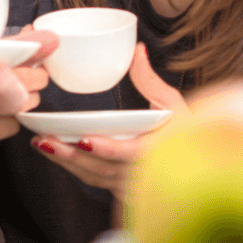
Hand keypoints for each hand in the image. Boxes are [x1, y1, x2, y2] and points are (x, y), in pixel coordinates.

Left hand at [29, 42, 189, 199]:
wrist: (199, 164)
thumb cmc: (188, 132)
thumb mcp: (174, 104)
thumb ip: (150, 80)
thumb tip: (136, 50)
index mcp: (162, 152)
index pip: (131, 155)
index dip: (107, 149)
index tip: (82, 139)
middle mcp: (148, 175)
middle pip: (104, 169)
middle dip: (72, 156)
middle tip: (45, 140)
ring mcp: (136, 188)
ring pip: (96, 178)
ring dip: (68, 163)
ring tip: (42, 143)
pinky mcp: (125, 192)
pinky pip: (96, 182)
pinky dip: (76, 168)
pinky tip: (56, 154)